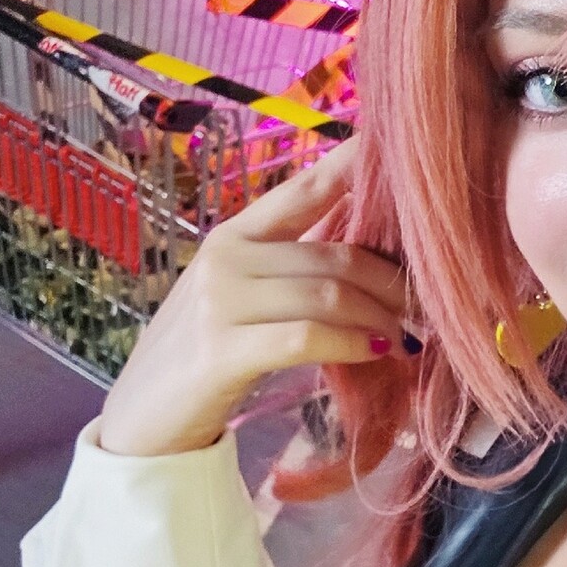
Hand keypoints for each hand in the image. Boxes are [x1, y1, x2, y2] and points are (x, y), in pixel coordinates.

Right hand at [98, 138, 411, 456]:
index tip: (393, 148)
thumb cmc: (204, 355)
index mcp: (234, 236)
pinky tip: (375, 352)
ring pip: (327, 294)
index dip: (353, 166)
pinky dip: (351, 344)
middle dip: (391, 282)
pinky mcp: (223, 349)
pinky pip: (307, 336)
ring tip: (404, 338)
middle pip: (334, 255)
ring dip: (379, 317)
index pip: (303, 190)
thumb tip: (368, 264)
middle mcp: (227, 257)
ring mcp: (222, 301)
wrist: (144, 417)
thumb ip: (291, 272)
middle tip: (422, 306)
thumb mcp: (242, 298)